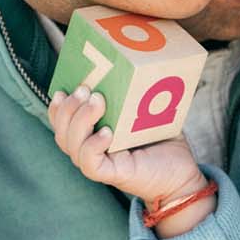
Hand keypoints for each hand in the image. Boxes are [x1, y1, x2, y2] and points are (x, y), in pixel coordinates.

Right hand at [49, 91, 213, 234]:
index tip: (65, 88)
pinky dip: (92, 146)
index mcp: (91, 134)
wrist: (182, 175)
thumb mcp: (148, 111)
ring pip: (71, 145)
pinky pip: (90, 163)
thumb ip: (137, 93)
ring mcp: (99, 163)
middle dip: (69, 108)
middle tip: (86, 90)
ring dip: (80, 120)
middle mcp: (90, 149)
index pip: (62, 122)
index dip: (58, 106)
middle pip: (62, 131)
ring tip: (97, 103)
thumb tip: (137, 63)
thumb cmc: (163, 142)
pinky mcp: (111, 175)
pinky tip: (106, 133)